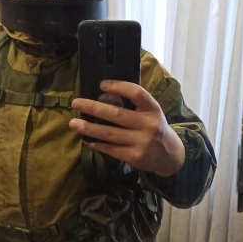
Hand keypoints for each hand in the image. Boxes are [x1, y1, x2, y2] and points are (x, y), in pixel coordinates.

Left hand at [70, 80, 184, 176]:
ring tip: (73, 123)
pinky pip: (110, 149)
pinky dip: (96, 143)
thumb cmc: (153, 127)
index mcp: (153, 108)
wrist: (169, 155)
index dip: (119, 87)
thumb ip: (134, 104)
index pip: (136, 93)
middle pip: (117, 114)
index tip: (102, 85)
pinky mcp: (134, 157)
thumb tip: (103, 95)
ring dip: (89, 128)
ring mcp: (141, 142)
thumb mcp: (151, 112)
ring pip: (109, 133)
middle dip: (94, 108)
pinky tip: (86, 138)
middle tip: (76, 103)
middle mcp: (148, 124)